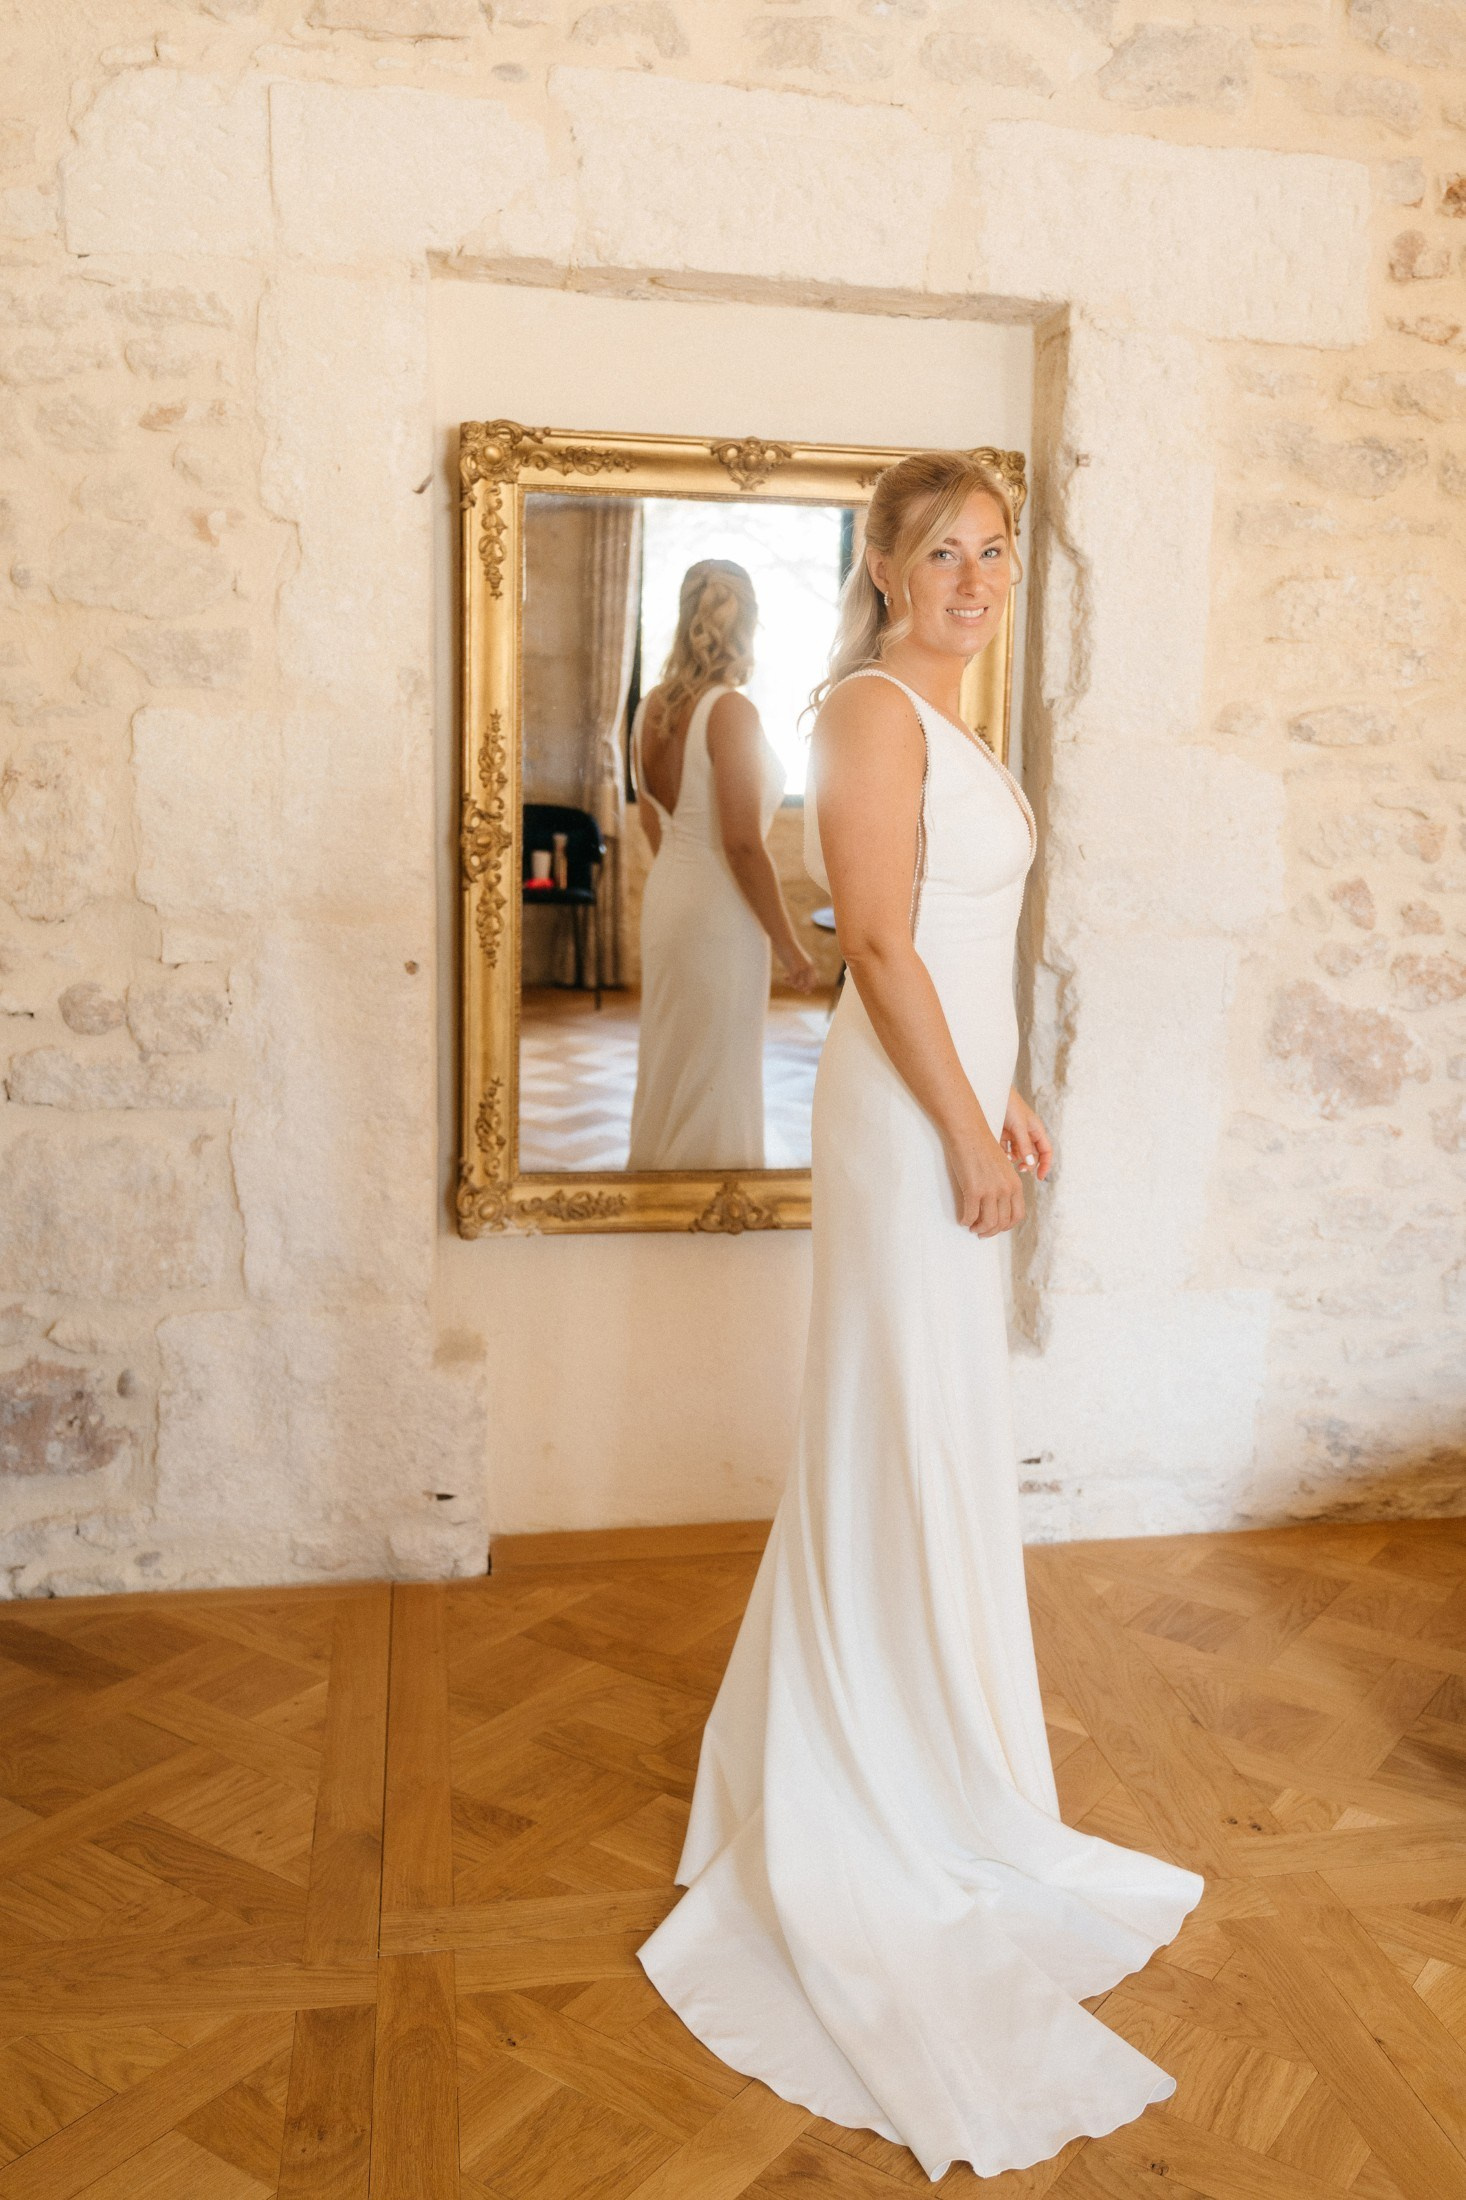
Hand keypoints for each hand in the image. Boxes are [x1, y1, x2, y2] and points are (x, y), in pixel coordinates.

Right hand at [778, 944, 818, 992]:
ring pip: (800, 985)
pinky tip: (784, 976)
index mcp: (811, 966)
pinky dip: (788, 982)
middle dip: (800, 987)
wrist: (784, 940)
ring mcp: (802, 969)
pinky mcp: (795, 969)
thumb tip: (798, 976)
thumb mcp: (796, 959)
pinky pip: (794, 982)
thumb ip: (799, 967)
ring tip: (786, 978)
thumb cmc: (788, 949)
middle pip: (808, 986)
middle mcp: (809, 968)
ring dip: (793, 985)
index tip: (797, 985)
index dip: (807, 986)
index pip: (814, 982)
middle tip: (791, 982)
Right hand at [946, 1122, 1025, 1236]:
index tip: (996, 1227)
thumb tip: (995, 1203)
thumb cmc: (981, 1146)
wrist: (968, 1132)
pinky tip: (962, 1219)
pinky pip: (970, 1215)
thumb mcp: (1001, 1167)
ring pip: (988, 1223)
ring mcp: (991, 1191)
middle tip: (980, 1232)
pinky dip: (966, 1221)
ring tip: (971, 1226)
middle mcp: (1006, 1189)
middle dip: (991, 1231)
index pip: (1017, 1215)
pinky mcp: (974, 1190)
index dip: (1006, 1226)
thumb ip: (1003, 1184)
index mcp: (1015, 1183)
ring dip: (979, 1229)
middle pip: (1003, 1222)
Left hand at [1001, 1088, 1053, 1181]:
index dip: (1045, 1165)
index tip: (1040, 1177)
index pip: (1046, 1151)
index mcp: (1036, 1130)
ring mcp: (1014, 1134)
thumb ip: (1024, 1145)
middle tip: (1021, 1170)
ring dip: (1015, 1159)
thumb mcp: (1019, 1126)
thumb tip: (1031, 1164)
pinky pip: (1005, 1149)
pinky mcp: (1002, 1134)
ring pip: (1018, 1153)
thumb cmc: (1009, 1106)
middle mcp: (1027, 1133)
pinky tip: (1001, 1154)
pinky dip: (1004, 1154)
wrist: (992, 1092)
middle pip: (1032, 1155)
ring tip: (1008, 1159)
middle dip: (1028, 1164)